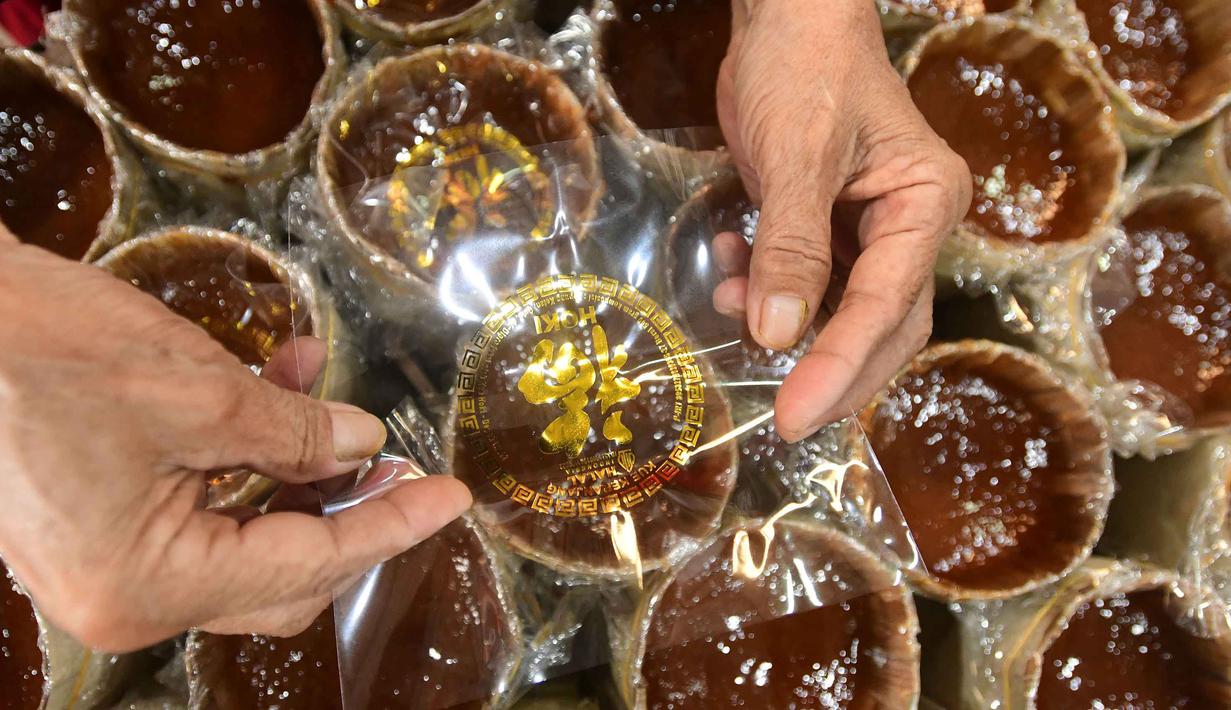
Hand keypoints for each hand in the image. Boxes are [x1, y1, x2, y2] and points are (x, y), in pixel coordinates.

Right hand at [0, 234, 471, 651]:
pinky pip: (197, 505)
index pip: (311, 566)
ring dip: (295, 467)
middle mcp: (125, 596)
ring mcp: (105, 565)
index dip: (391, 527)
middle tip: (399, 461)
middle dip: (346, 510)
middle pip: (281, 572)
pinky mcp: (96, 523)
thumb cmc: (39, 351)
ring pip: (244, 532)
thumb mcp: (198, 392)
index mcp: (148, 585)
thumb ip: (298, 434)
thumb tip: (363, 446)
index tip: (449, 499)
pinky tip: (274, 382)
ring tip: (330, 398)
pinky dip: (243, 454)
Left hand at [715, 0, 971, 440]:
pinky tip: (732, 270)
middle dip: (829, 370)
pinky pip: (806, 282)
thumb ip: (791, 247)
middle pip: (880, 324)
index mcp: (926, 203)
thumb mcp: (797, 156)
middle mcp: (908, 225)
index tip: (795, 416)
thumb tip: (779, 334)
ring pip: (840, 312)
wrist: (786, 18)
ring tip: (733, 307)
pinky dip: (766, 288)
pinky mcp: (828, 227)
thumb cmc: (807, 66)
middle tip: (782, 416)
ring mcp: (869, 229)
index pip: (886, 305)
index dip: (840, 366)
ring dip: (788, 327)